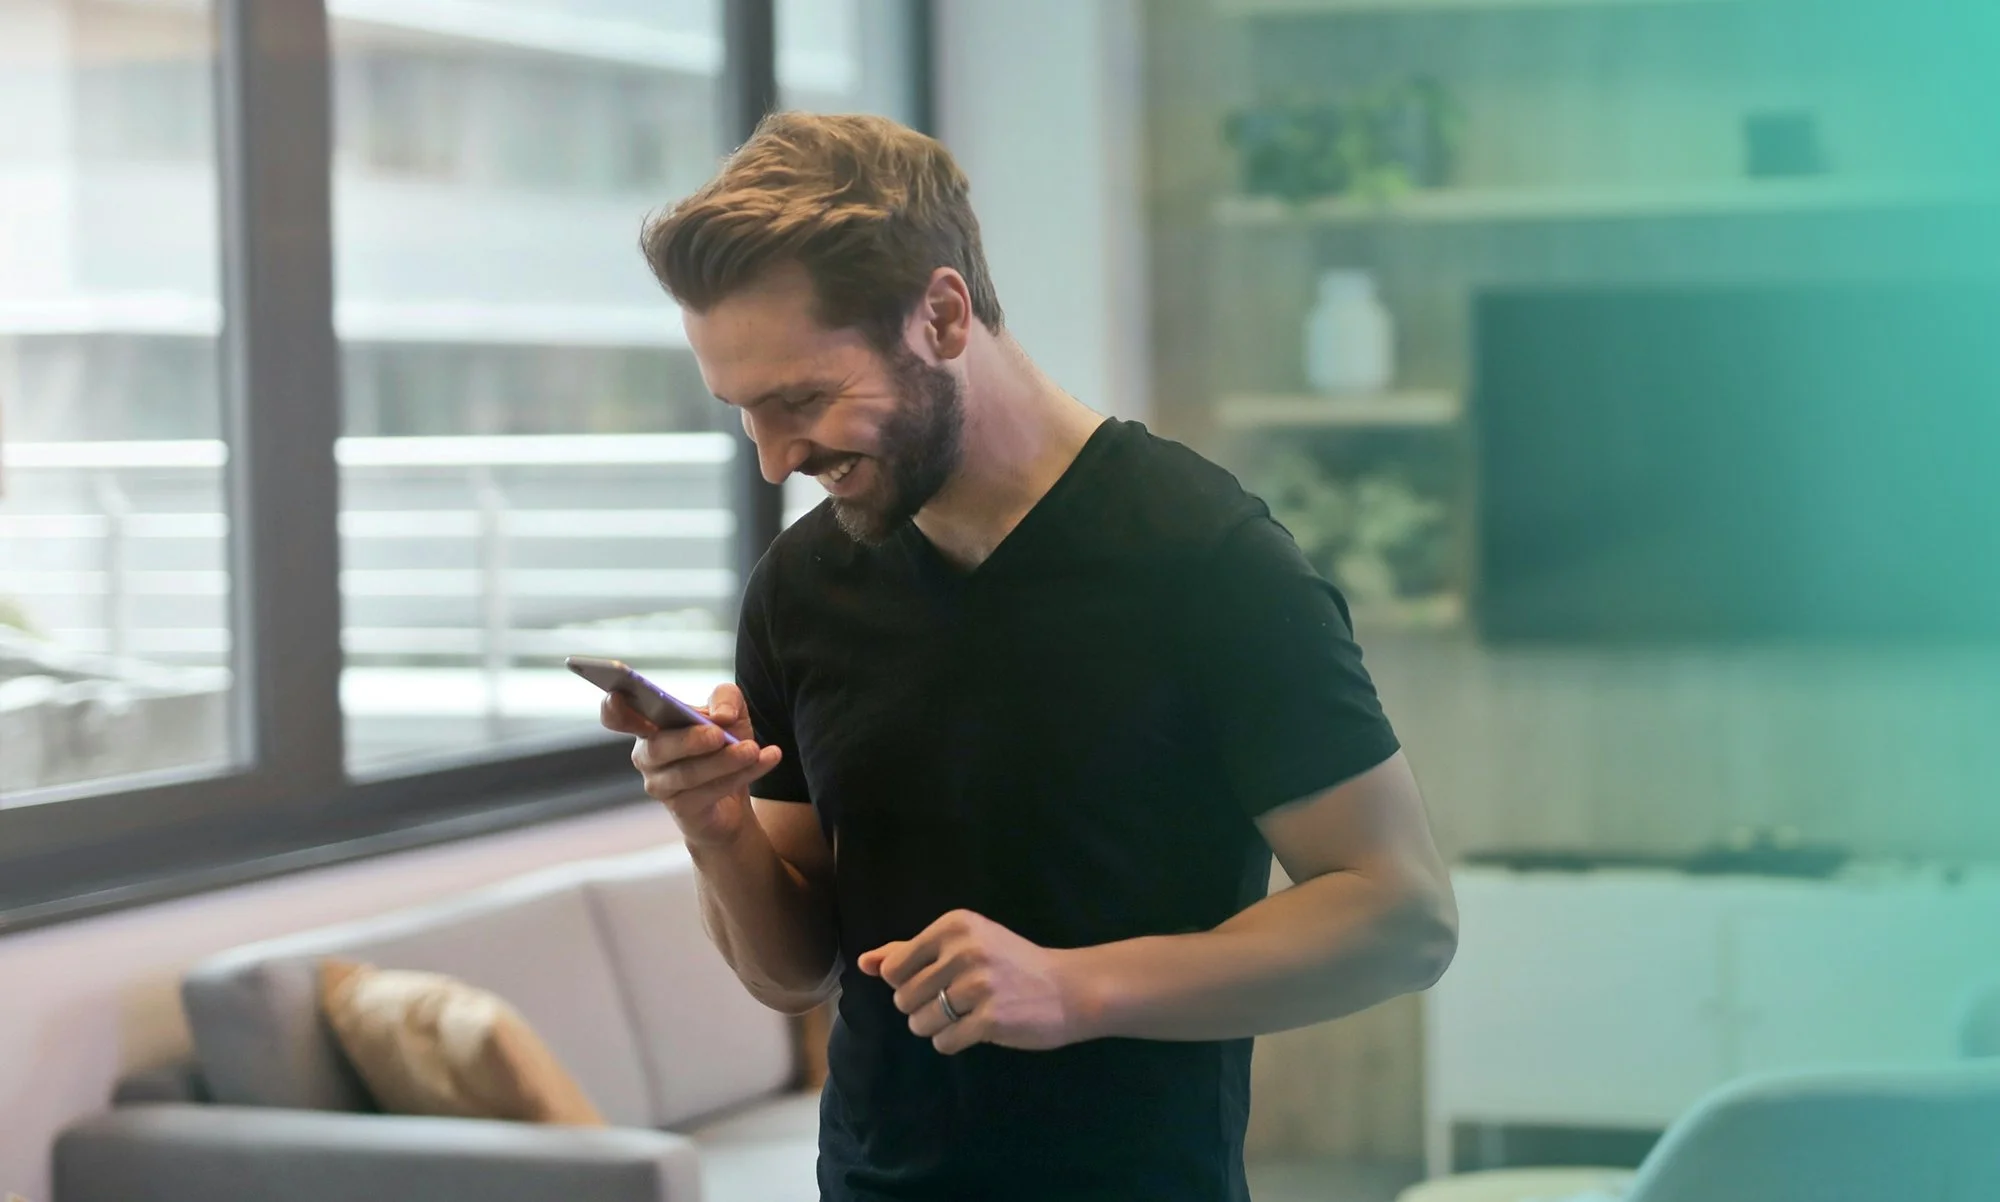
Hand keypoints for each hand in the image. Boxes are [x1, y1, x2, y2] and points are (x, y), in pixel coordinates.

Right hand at [604, 683, 781, 848]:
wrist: (734, 796)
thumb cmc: (721, 746)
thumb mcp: (729, 714)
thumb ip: (726, 699)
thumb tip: (723, 715)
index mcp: (650, 726)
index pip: (617, 717)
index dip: (613, 708)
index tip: (618, 696)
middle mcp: (647, 756)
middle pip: (659, 746)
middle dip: (690, 740)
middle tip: (719, 734)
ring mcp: (660, 786)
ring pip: (688, 773)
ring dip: (725, 760)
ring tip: (753, 749)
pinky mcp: (682, 810)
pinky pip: (710, 792)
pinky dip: (742, 774)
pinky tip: (767, 759)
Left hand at [858, 910, 1093, 1055]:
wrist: (1068, 988)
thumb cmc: (1011, 963)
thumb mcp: (964, 944)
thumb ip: (910, 951)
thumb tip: (863, 962)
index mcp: (954, 926)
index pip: (894, 968)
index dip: (909, 982)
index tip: (940, 979)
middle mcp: (964, 951)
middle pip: (903, 998)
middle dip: (923, 1007)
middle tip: (958, 1000)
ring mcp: (978, 985)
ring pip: (919, 1023)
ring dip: (938, 1027)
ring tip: (968, 1014)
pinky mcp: (990, 1019)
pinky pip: (944, 1042)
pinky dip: (955, 1041)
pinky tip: (978, 1028)